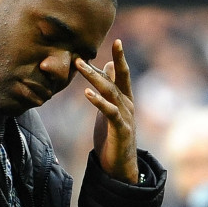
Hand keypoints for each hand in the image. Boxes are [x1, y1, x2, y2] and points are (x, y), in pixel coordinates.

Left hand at [75, 39, 138, 183]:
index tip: (117, 41)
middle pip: (119, 79)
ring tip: (79, 65)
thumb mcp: (111, 107)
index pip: (122, 74)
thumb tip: (108, 65)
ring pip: (110, 93)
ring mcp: (126, 117)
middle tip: (110, 43)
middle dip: (117, 60)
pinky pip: (109, 112)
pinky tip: (87, 93)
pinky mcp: (120, 130)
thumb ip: (111, 87)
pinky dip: (98, 102)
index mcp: (125, 98)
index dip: (119, 58)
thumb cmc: (113, 134)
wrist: (120, 166)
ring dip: (94, 78)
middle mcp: (128, 104)